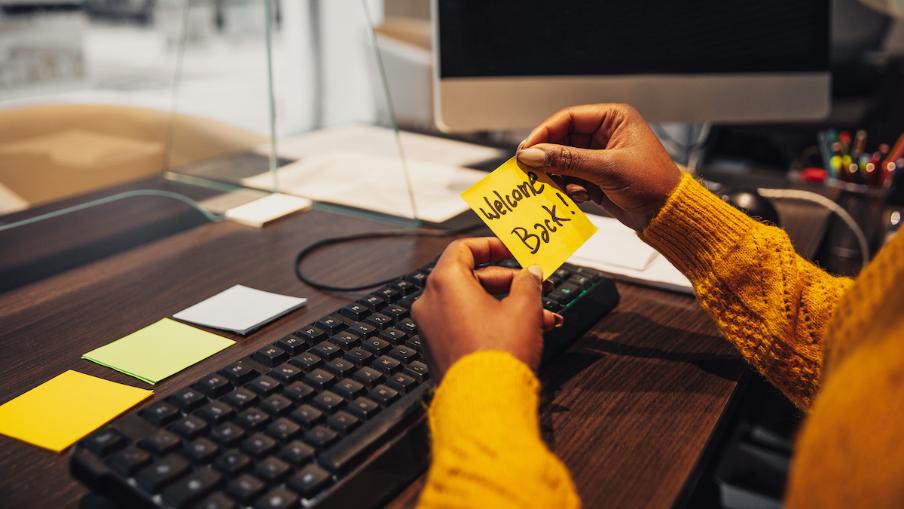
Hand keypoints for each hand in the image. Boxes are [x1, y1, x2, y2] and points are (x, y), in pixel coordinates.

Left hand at [411, 238, 561, 379]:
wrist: (483, 405)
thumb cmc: (497, 354)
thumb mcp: (524, 308)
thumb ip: (528, 282)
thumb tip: (530, 273)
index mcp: (445, 282)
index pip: (463, 248)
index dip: (492, 245)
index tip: (513, 249)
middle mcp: (431, 302)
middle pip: (472, 278)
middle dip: (510, 282)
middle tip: (536, 285)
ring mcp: (432, 328)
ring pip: (474, 305)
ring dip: (509, 306)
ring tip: (543, 316)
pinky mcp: (439, 351)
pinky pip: (467, 325)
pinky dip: (493, 324)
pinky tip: (526, 333)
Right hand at [516, 103, 681, 230]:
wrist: (669, 215)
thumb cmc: (653, 183)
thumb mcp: (607, 168)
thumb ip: (567, 160)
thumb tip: (533, 154)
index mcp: (614, 119)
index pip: (568, 118)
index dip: (544, 133)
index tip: (526, 149)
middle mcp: (605, 135)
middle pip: (562, 140)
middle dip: (548, 158)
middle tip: (531, 170)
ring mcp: (599, 158)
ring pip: (563, 162)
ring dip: (558, 176)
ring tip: (558, 186)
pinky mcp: (596, 179)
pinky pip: (570, 179)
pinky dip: (568, 188)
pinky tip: (579, 195)